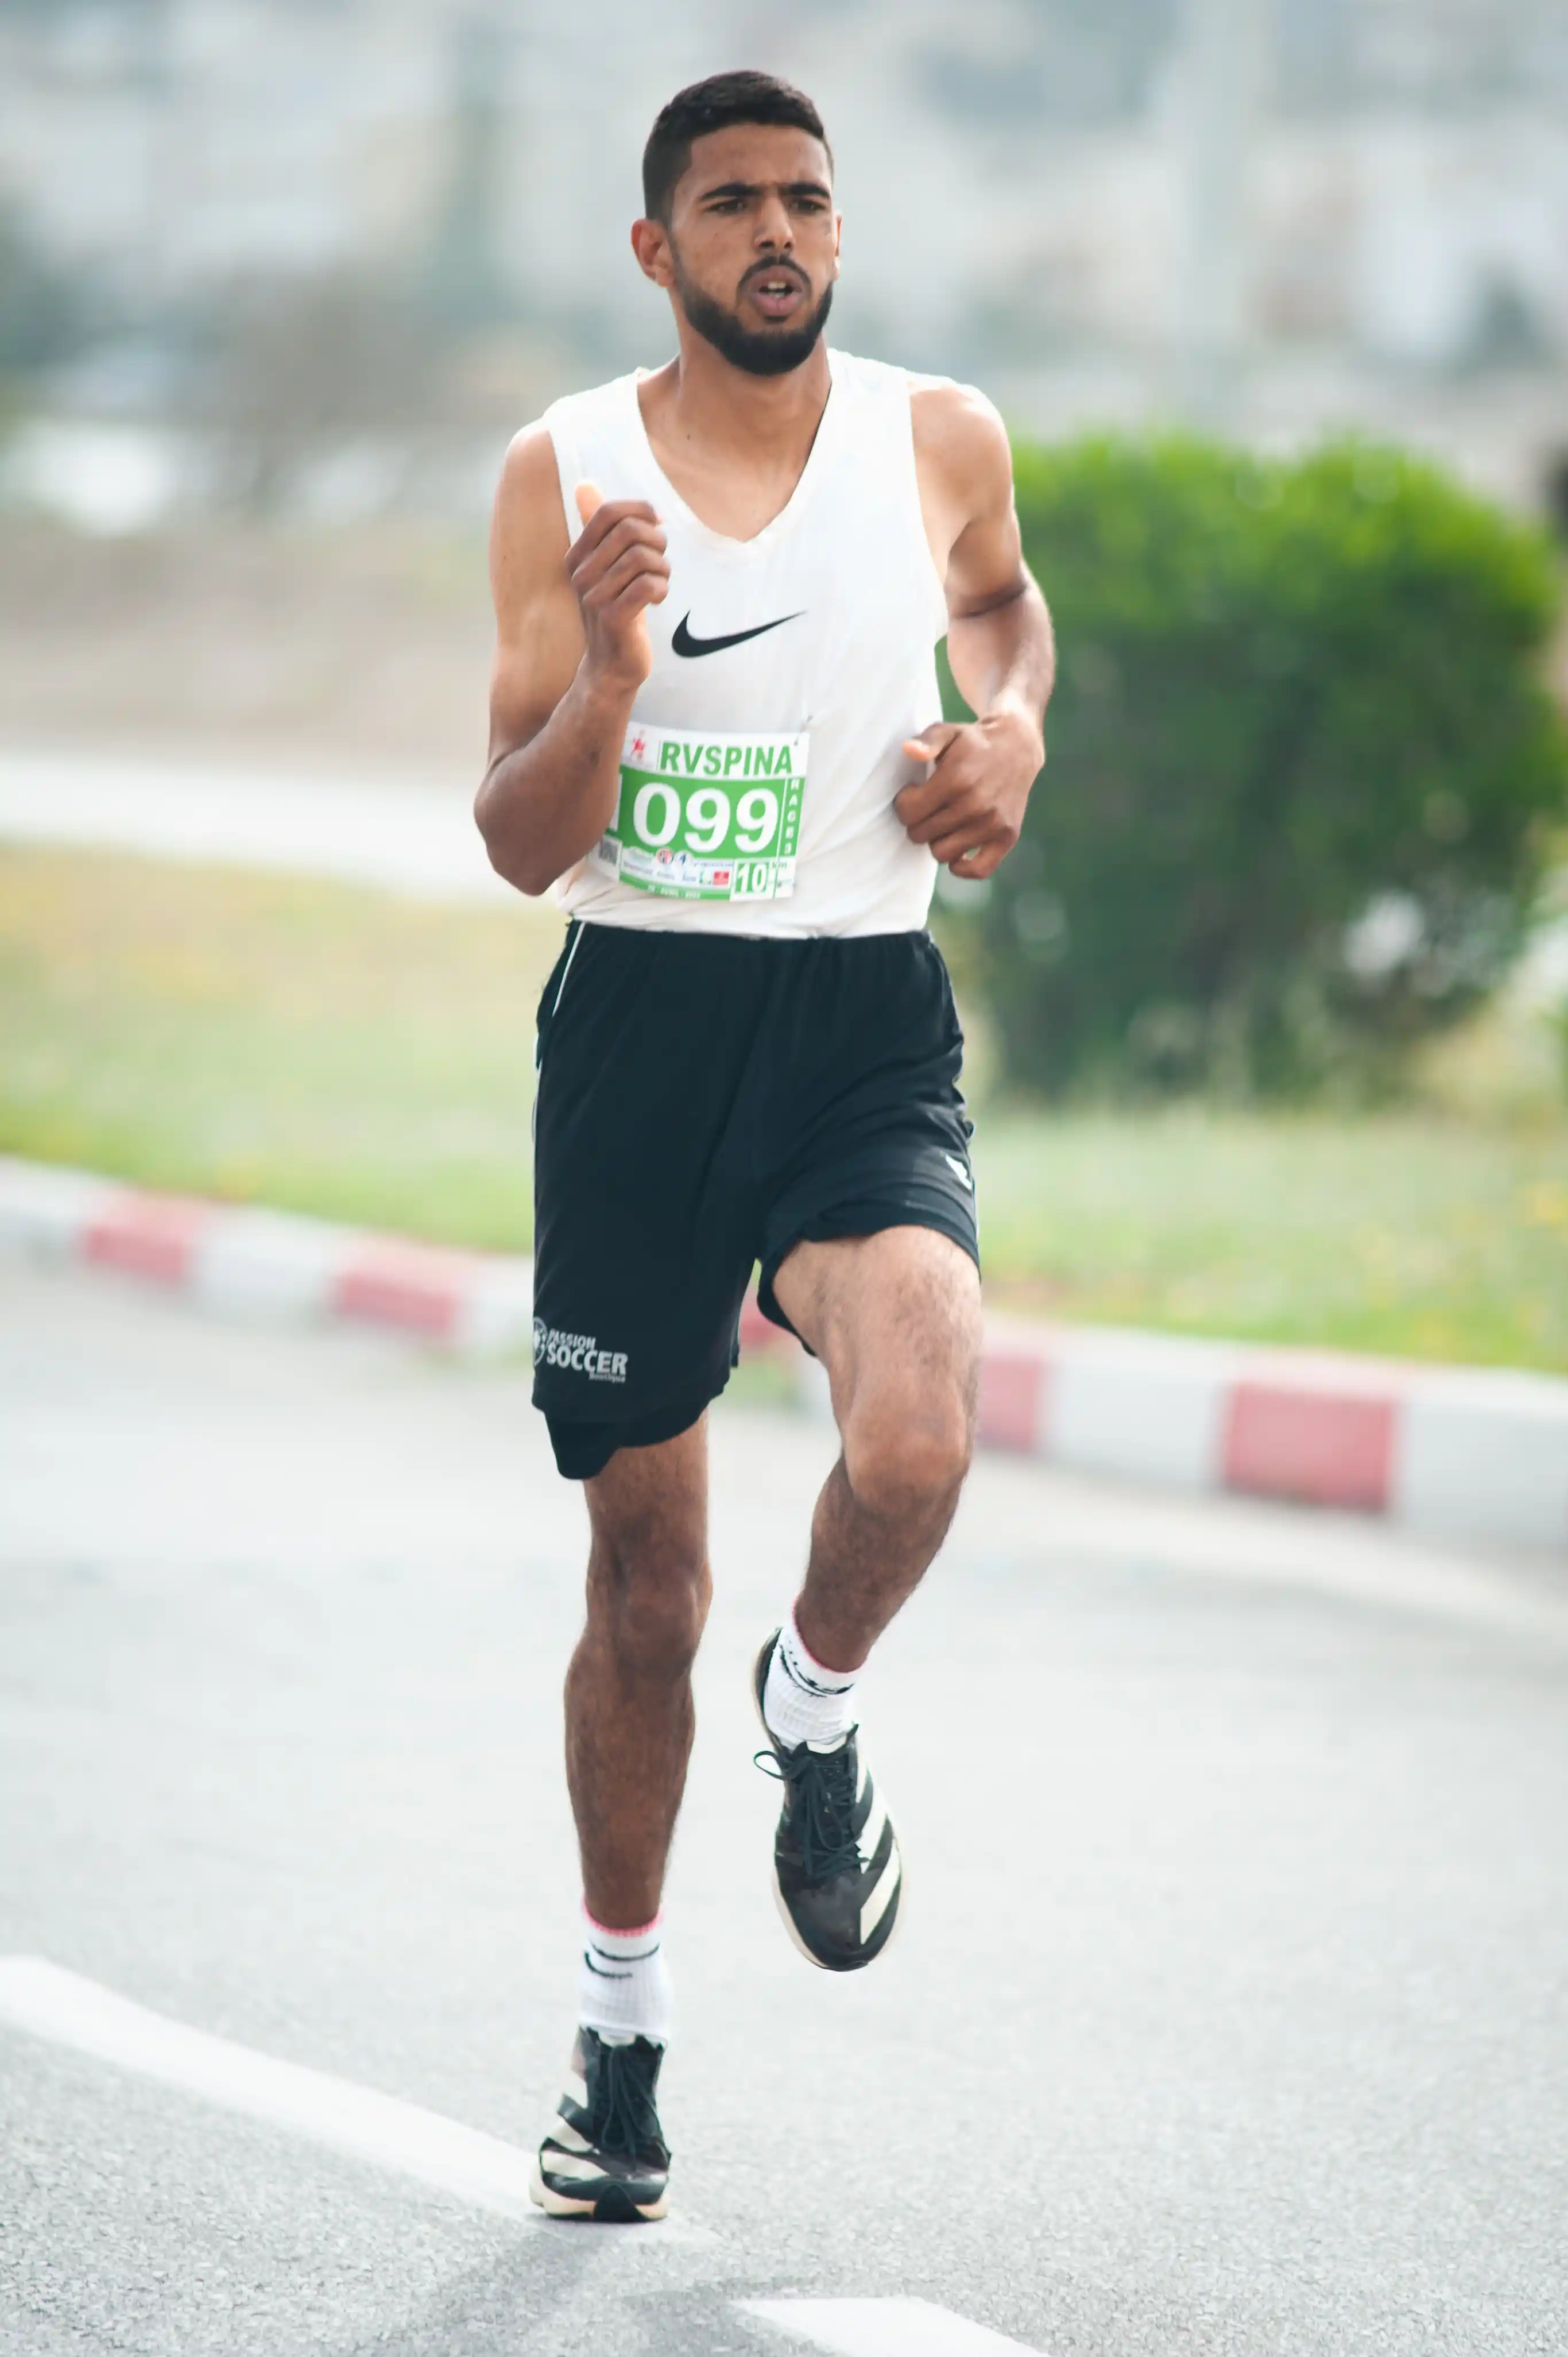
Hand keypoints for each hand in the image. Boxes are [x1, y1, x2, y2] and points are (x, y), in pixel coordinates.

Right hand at [569, 481, 668, 689]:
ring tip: (660, 582)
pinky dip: (662, 589)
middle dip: (656, 541)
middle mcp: (580, 574)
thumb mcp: (607, 567)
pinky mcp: (613, 618)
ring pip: (642, 558)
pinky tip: (657, 599)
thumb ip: (598, 528)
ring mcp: (594, 597)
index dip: (640, 510)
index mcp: (577, 557)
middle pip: (629, 531)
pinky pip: (648, 585)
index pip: (607, 512)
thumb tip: (584, 484)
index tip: (657, 524)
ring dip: (662, 568)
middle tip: (660, 561)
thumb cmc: (616, 610)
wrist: (611, 666)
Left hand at [894, 709, 1043, 878]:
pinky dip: (962, 867)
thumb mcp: (947, 732)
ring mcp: (992, 824)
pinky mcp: (1007, 837)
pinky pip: (978, 870)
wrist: (1018, 747)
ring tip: (943, 822)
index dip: (904, 804)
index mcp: (956, 779)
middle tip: (927, 808)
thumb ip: (926, 741)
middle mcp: (974, 805)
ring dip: (937, 840)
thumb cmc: (973, 742)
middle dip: (917, 822)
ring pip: (942, 853)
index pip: (908, 812)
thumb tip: (909, 751)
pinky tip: (957, 853)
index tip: (913, 794)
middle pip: (921, 834)